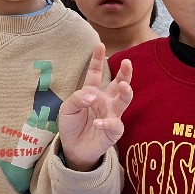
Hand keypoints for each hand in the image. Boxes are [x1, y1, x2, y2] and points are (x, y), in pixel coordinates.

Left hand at [56, 44, 133, 170]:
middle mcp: (105, 101)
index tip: (100, 45)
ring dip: (126, 92)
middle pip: (119, 84)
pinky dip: (107, 123)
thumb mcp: (67, 109)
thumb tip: (93, 96)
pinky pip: (115, 125)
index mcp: (92, 92)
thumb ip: (78, 99)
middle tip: (127, 62)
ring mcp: (112, 115)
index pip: (96, 73)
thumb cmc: (71, 125)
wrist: (73, 148)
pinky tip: (98, 122)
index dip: (97, 60)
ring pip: (124, 101)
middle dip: (125, 73)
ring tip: (124, 86)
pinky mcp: (114, 131)